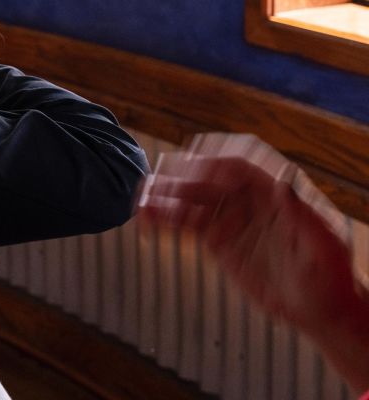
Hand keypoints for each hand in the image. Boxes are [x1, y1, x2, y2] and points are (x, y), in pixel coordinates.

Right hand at [139, 155, 357, 333]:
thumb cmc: (332, 278)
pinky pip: (187, 224)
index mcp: (275, 194)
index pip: (240, 167)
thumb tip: (284, 185)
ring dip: (165, 199)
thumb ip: (304, 216)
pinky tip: (148, 223)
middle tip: (157, 187)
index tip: (194, 172)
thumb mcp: (325, 246)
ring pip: (192, 200)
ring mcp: (232, 219)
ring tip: (142, 205)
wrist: (321, 309)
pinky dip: (166, 222)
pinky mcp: (218, 240)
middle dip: (181, 180)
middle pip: (208, 179)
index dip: (215, 164)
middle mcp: (250, 201)